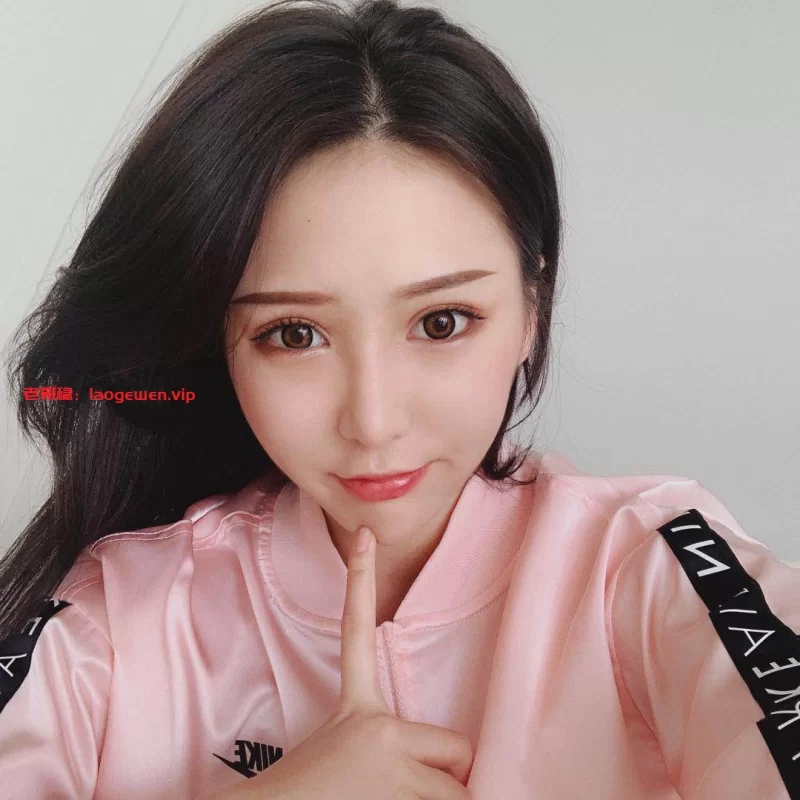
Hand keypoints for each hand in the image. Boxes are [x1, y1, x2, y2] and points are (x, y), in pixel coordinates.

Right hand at [221, 525, 472, 799]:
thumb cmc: (313, 793)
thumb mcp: (347, 752)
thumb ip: (391, 741)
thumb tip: (455, 764)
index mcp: (357, 709)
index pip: (356, 634)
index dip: (360, 581)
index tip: (364, 535)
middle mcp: (377, 727)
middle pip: (458, 746)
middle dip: (449, 775)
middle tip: (416, 790)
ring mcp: (391, 766)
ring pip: (459, 789)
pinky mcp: (400, 798)